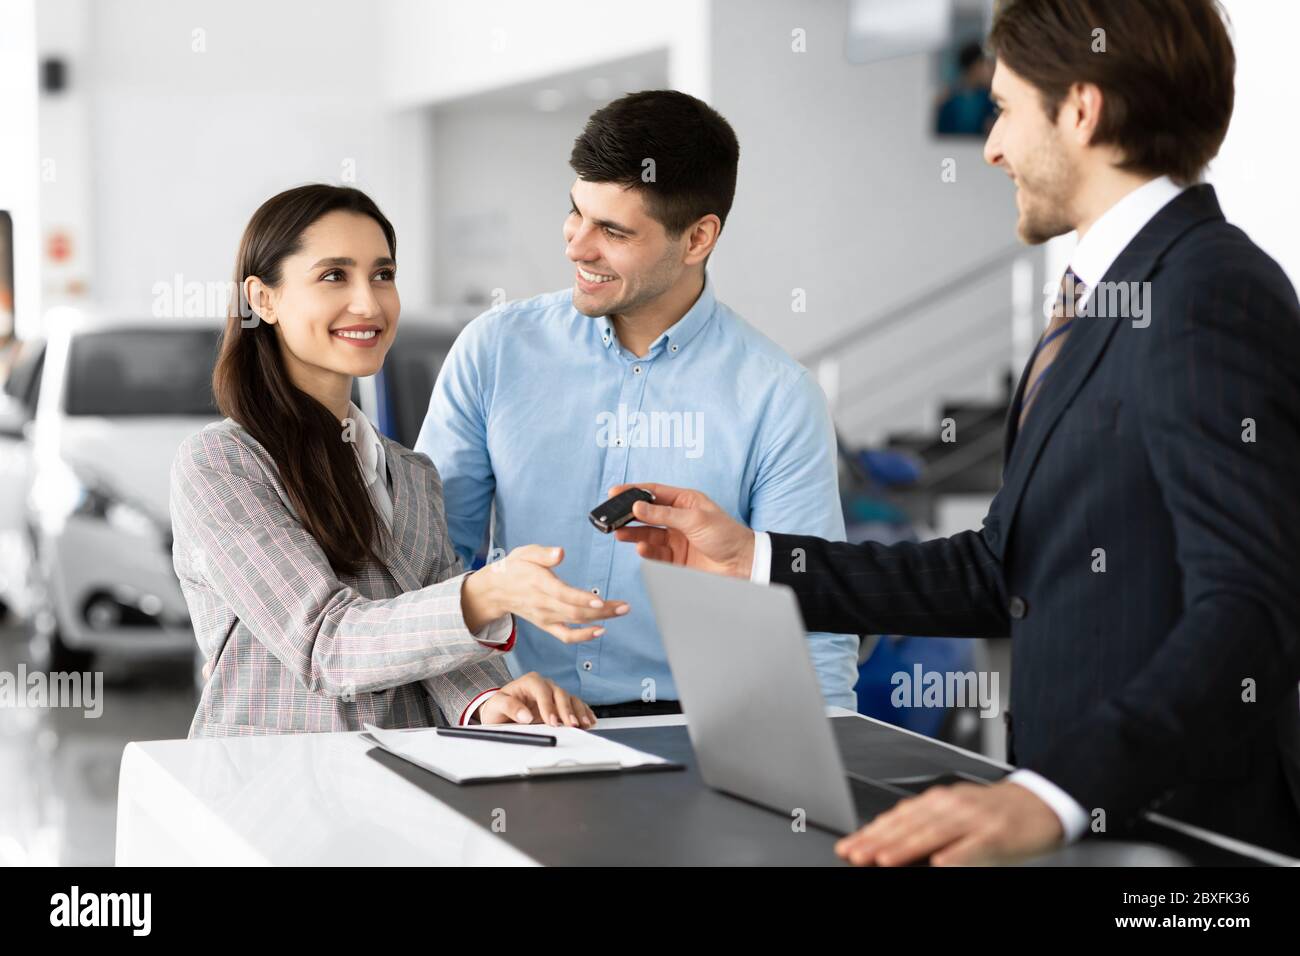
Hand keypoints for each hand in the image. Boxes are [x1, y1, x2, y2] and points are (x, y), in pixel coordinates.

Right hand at [461, 544, 629, 642]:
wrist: (497, 590)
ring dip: (600, 619)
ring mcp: (545, 616)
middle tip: (624, 606)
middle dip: (602, 610)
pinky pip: (565, 636)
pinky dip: (583, 637)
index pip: (562, 594)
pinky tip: (600, 630)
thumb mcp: (524, 553)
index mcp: (538, 583)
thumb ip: (542, 553)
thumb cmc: (515, 568)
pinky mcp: (547, 625)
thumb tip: (560, 552)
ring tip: (621, 611)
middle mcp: (542, 603)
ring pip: (575, 622)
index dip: (581, 598)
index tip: (600, 600)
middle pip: (575, 611)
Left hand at [475, 672, 596, 727]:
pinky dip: (583, 712)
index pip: (542, 691)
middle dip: (567, 710)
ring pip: (571, 699)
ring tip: (584, 724)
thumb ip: (509, 707)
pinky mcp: (560, 704)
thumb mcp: (497, 705)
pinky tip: (589, 721)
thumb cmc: (499, 707)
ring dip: (579, 712)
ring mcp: (554, 694)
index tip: (551, 721)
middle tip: (571, 725)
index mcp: (530, 681)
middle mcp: (545, 685)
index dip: (548, 706)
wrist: (502, 712)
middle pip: (560, 694)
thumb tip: (526, 715)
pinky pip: (576, 705)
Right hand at [608, 482, 754, 578]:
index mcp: (685, 501)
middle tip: (611, 517)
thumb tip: (638, 505)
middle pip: (647, 514)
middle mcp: (678, 519)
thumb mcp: (695, 519)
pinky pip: (655, 552)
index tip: (614, 493)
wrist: (743, 564)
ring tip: (618, 533)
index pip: (654, 492)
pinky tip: (640, 547)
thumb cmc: (726, 535)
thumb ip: (664, 514)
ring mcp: (676, 539)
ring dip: (633, 533)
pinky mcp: (676, 559)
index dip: (633, 491)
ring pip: (647, 534)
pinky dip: (646, 550)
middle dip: (628, 515)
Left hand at [834, 780, 1064, 865]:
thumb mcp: (954, 812)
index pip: (897, 818)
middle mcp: (951, 806)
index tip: (848, 846)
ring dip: (906, 847)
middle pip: (908, 826)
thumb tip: (886, 837)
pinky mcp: (996, 834)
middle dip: (878, 841)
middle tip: (855, 855)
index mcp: (938, 801)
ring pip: (933, 834)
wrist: (1040, 802)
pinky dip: (955, 855)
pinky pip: (972, 846)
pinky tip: (939, 863)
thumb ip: (923, 822)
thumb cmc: (993, 812)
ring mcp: (973, 819)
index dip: (870, 832)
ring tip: (883, 860)